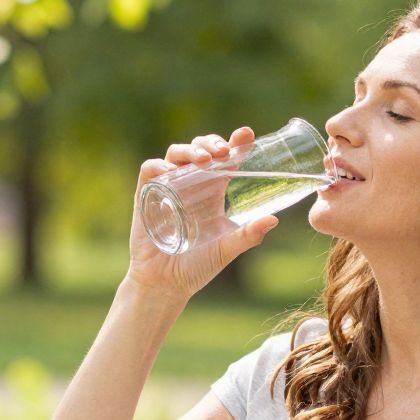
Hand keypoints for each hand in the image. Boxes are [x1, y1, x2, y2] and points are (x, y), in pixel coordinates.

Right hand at [126, 127, 278, 304]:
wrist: (166, 284)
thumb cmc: (197, 266)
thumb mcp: (226, 248)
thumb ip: (248, 235)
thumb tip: (274, 220)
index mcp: (213, 191)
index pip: (225, 160)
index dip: (235, 144)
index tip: (246, 135)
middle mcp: (191, 184)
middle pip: (200, 149)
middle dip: (211, 143)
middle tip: (224, 151)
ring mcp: (167, 187)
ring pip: (176, 153)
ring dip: (190, 150)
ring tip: (204, 160)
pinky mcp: (145, 196)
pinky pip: (149, 170)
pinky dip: (158, 165)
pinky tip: (169, 171)